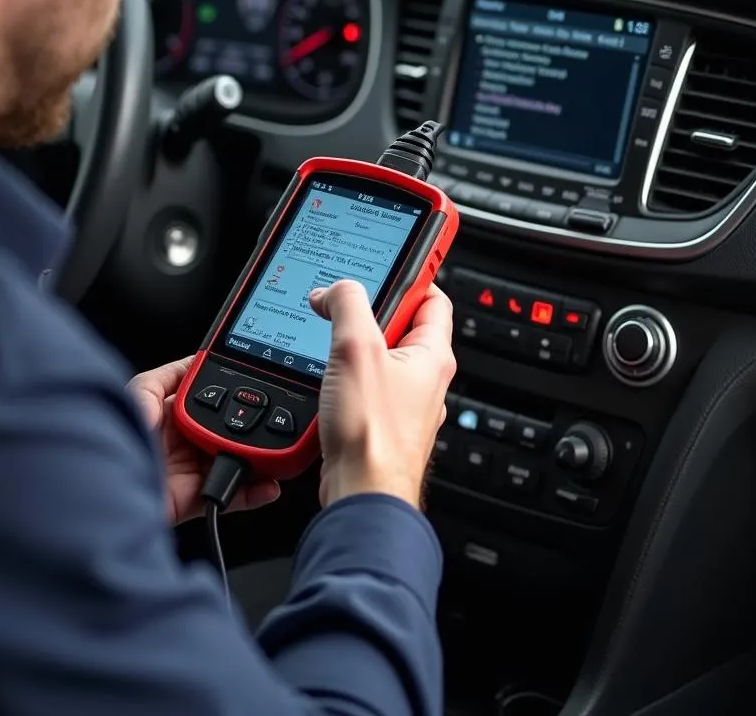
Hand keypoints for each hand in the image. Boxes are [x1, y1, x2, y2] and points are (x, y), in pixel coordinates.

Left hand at [128, 357, 280, 524]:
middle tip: (270, 422)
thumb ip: (168, 375)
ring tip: (274, 453)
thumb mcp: (139, 392)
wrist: (103, 489)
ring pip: (233, 463)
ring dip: (256, 460)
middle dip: (249, 430)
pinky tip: (268, 484)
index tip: (253, 389)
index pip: (207, 403)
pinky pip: (230, 496)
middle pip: (225, 433)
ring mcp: (186, 472)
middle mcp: (179, 444)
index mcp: (167, 418)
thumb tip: (197, 361)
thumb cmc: (113, 438)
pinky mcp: (191, 500)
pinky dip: (253, 493)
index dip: (231, 397)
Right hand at [308, 280, 455, 510]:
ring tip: (328, 345)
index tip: (395, 258)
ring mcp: (402, 405)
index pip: (432, 297)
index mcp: (432, 355)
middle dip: (368, 314)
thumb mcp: (357, 350)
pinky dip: (341, 379)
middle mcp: (423, 380)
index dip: (412, 274)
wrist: (361, 497)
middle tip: (342, 307)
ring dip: (351, 349)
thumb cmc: (372, 436)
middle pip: (399, 326)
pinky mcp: (378, 425)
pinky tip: (322, 381)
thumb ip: (348, 306)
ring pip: (377, 359)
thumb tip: (336, 290)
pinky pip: (362, 389)